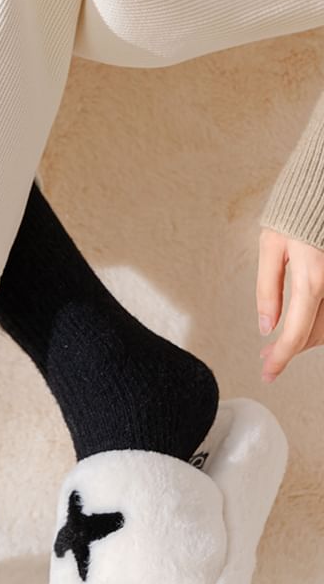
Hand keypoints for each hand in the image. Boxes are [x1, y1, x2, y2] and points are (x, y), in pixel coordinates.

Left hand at [256, 228, 323, 381]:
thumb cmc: (298, 209)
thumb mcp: (272, 246)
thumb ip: (268, 288)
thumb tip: (266, 326)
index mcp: (313, 277)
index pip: (296, 332)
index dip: (281, 358)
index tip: (267, 374)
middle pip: (315, 333)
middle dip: (290, 350)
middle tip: (266, 359)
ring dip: (306, 339)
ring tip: (279, 345)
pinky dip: (318, 322)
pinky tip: (302, 324)